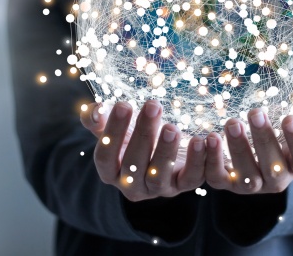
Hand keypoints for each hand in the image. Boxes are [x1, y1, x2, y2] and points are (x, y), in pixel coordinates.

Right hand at [80, 99, 206, 201]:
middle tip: (152, 106)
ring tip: (172, 128)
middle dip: (143, 134)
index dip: (112, 132)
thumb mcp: (116, 128)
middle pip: (134, 164)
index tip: (123, 104)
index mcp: (110, 172)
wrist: (163, 152)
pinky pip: (190, 178)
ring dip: (166, 152)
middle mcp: (131, 186)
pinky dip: (196, 161)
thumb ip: (99, 119)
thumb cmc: (133, 137)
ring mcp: (157, 189)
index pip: (105, 157)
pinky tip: (199, 140)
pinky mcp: (183, 186)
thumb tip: (93, 109)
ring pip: (159, 176)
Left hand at [204, 104, 292, 194]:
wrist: (252, 145)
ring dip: (238, 150)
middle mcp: (276, 180)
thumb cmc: (281, 131)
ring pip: (246, 176)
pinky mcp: (225, 182)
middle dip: (264, 140)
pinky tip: (207, 138)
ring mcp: (250, 185)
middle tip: (256, 112)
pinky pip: (216, 178)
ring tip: (232, 122)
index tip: (291, 118)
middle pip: (274, 168)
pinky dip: (211, 160)